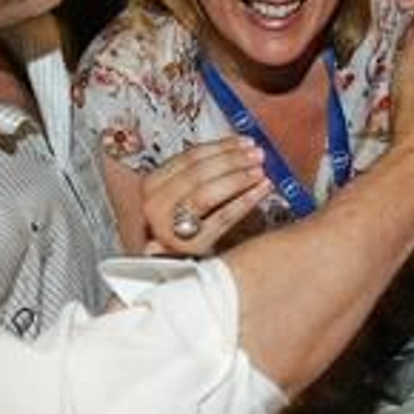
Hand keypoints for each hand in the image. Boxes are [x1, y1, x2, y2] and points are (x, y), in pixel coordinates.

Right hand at [140, 137, 273, 254]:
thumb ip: (203, 173)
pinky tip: (262, 191)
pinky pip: (220, 219)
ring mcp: (168, 230)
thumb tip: (239, 149)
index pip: (187, 158)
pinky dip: (245, 201)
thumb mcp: (184, 196)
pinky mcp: (189, 249)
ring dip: (237, 179)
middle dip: (231, 161)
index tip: (243, 142)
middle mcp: (154, 208)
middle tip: (257, 155)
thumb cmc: (183, 228)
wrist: (174, 270)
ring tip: (260, 172)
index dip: (220, 147)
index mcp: (151, 186)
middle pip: (195, 174)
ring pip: (204, 195)